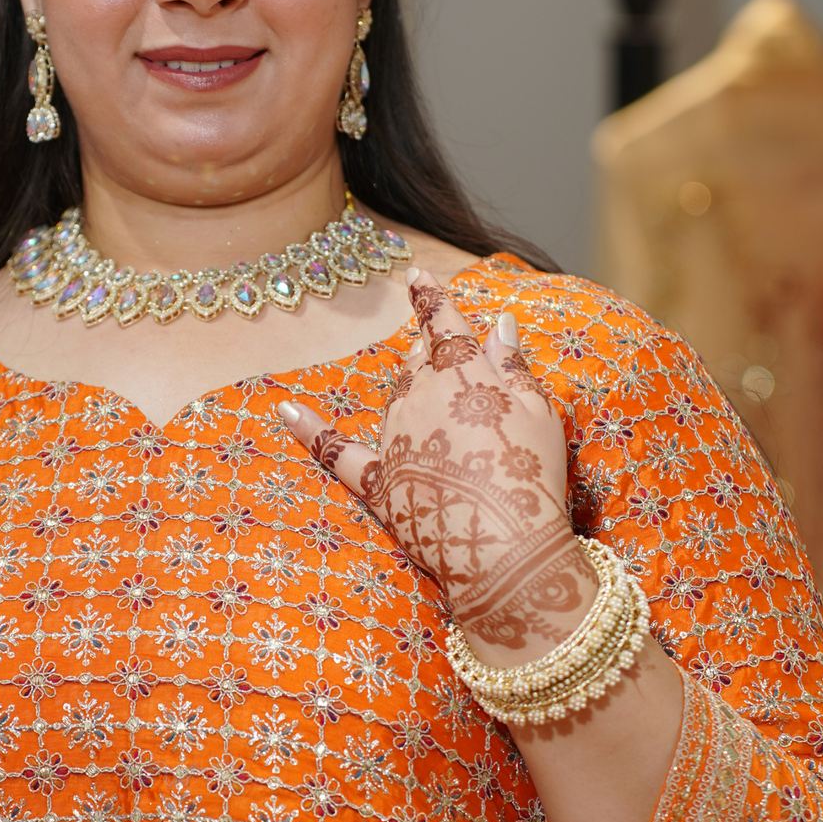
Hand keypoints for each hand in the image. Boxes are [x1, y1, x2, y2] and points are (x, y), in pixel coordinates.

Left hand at [278, 269, 595, 661]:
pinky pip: (336, 450)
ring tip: (429, 401)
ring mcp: (394, 439)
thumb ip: (512, 365)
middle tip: (444, 362)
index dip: (431, 297)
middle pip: (417, 361)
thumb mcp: (537, 412)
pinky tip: (285, 411)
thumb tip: (499, 323)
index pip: (444, 323)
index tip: (416, 274)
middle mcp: (419, 397)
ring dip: (405, 389)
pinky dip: (309, 430)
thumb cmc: (533, 475)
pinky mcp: (378, 482)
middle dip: (427, 352)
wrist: (507, 547)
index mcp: (463, 374)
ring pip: (392, 397)